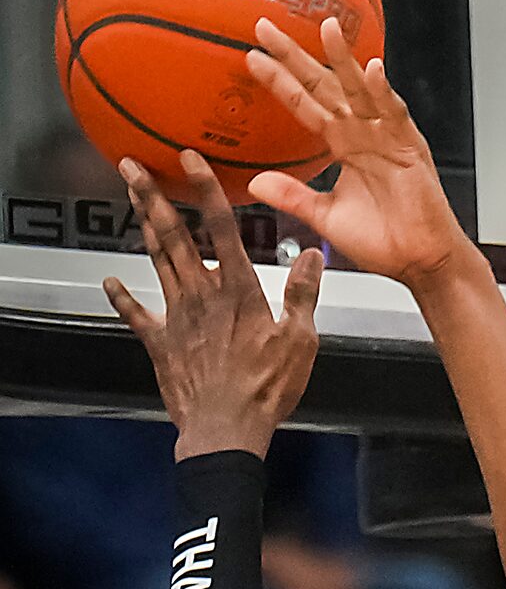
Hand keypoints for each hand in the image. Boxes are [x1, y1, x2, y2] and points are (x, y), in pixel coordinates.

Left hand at [105, 153, 321, 460]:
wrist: (226, 428)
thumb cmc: (265, 388)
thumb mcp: (301, 341)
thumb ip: (304, 295)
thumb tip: (312, 257)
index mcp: (239, 290)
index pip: (221, 228)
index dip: (205, 189)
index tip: (190, 160)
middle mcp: (202, 294)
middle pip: (174, 235)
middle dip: (151, 196)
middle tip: (131, 167)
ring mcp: (176, 316)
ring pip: (156, 260)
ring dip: (142, 227)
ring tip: (132, 200)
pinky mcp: (160, 341)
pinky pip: (136, 313)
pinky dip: (121, 295)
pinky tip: (110, 280)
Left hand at [246, 17, 469, 290]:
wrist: (420, 263)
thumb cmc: (384, 242)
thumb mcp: (326, 218)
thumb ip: (294, 197)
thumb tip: (255, 183)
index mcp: (343, 146)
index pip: (305, 105)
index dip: (280, 82)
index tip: (252, 57)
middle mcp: (363, 134)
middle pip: (325, 85)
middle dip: (296, 56)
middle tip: (266, 27)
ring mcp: (387, 137)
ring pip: (359, 89)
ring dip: (343, 59)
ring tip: (325, 28)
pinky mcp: (410, 148)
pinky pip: (395, 114)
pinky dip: (384, 92)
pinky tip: (372, 70)